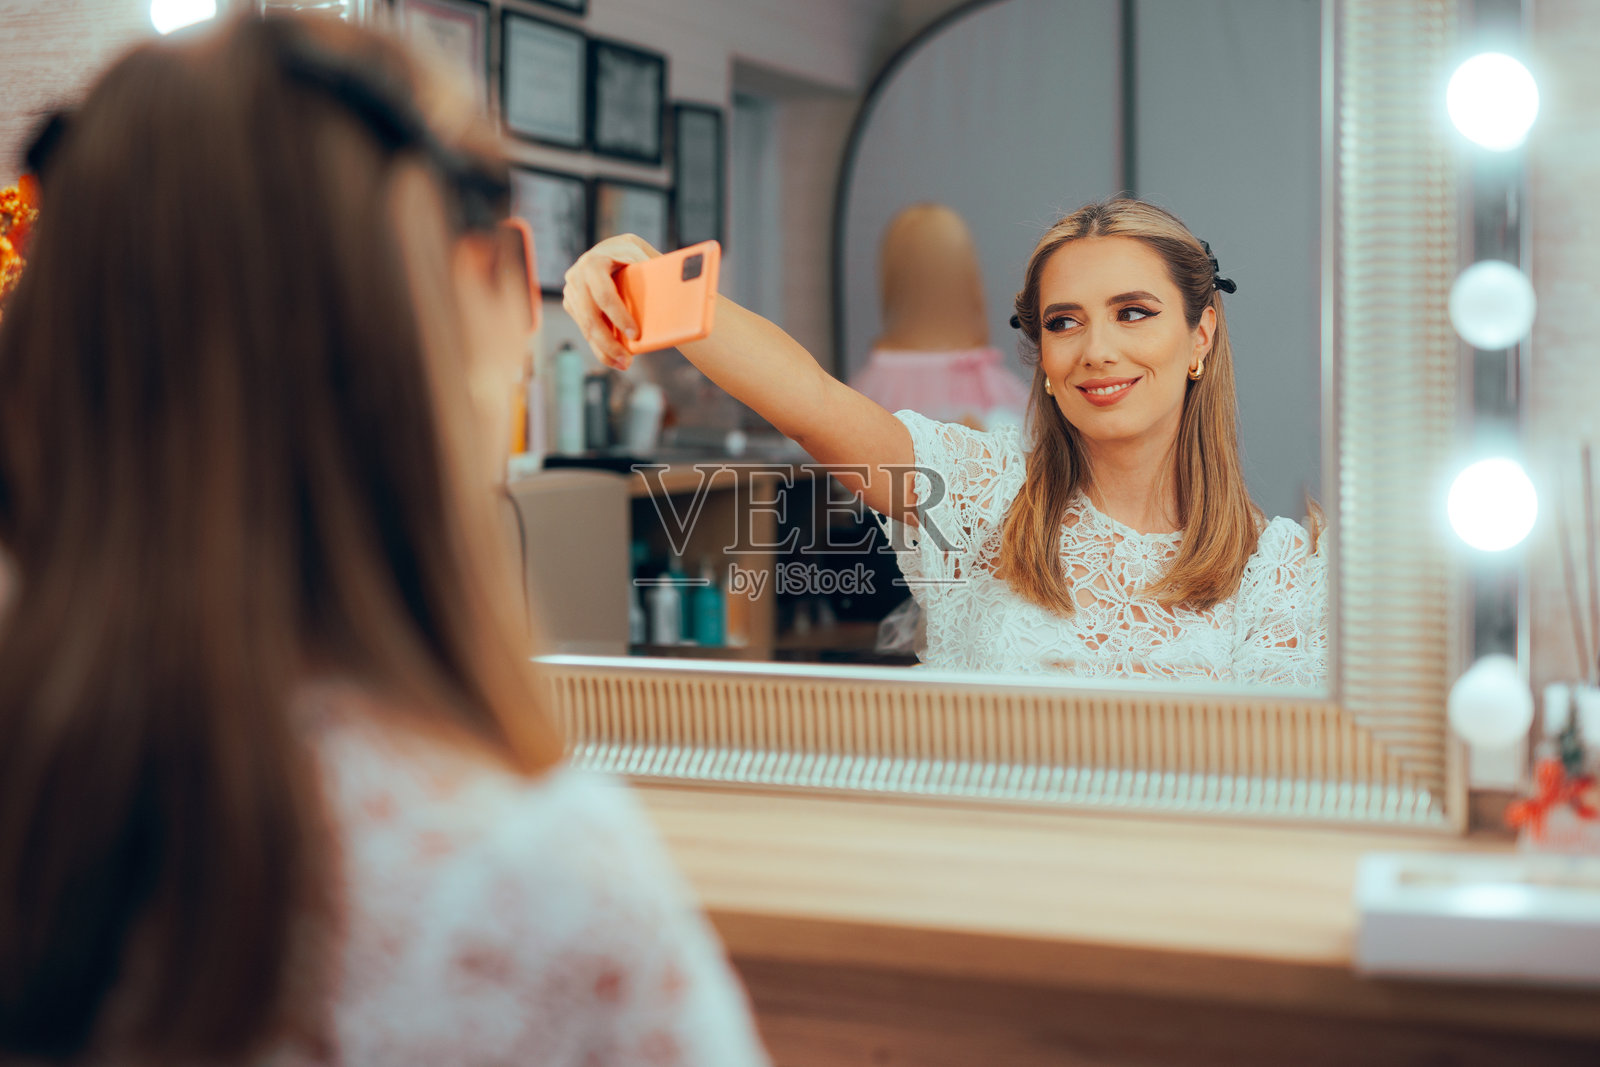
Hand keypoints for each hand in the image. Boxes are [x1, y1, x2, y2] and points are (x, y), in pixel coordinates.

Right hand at [562, 233, 659, 370]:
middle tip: (628, 360)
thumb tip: (672, 286)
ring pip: (586, 328)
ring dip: (605, 350)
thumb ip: (651, 268)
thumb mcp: (643, 256)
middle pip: (591, 317)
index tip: (635, 335)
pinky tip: (615, 360)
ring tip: (624, 364)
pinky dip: (600, 348)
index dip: (619, 316)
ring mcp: (572, 290)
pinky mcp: (573, 304)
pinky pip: (585, 331)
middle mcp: (577, 275)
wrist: (617, 253)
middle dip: (609, 342)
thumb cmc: (635, 256)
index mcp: (594, 262)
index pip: (604, 295)